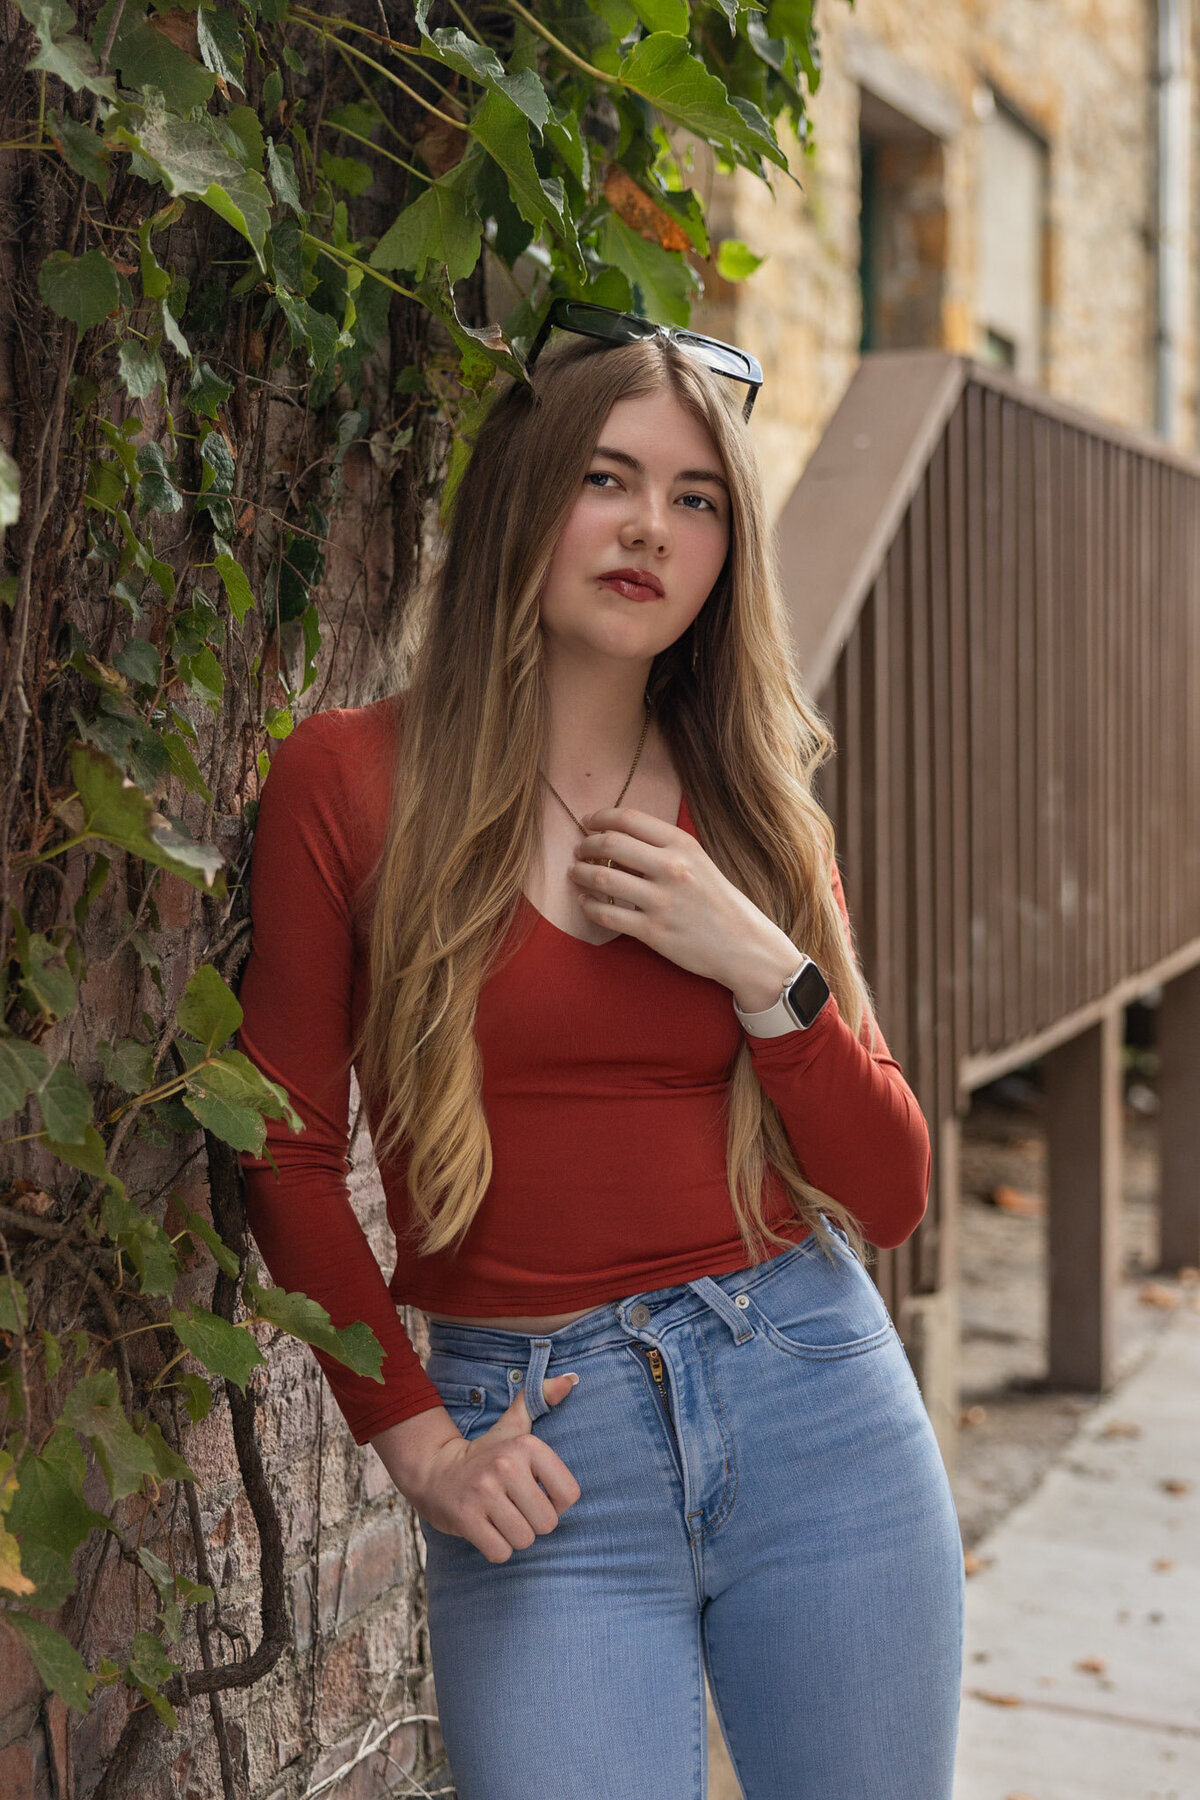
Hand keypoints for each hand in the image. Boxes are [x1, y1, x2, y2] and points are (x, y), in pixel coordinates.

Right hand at [374, 1374, 581, 1562]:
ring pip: (524, 1539)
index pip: (569, 1494)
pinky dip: (496, 1549)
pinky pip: (501, 1553)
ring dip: (514, 1537)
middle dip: (534, 1524)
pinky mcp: (465, 1517)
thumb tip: (571, 1380)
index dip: (556, 1502)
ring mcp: (484, 1492)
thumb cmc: (485, 1454)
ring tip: (500, 1518)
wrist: (432, 1470)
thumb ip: (541, 1399)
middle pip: (547, 1523)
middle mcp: (505, 1465)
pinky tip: (486, 1530)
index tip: (537, 1493)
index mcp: (526, 1445)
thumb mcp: (513, 1425)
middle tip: (515, 1509)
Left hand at [570, 806, 804, 1012]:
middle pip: (610, 843)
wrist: (745, 946)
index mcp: (683, 845)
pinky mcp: (653, 931)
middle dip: (586, 844)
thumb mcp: (700, 862)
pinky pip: (606, 914)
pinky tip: (586, 903)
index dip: (601, 817)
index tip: (588, 821)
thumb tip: (619, 837)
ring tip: (576, 873)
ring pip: (603, 877)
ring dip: (581, 873)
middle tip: (579, 850)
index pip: (629, 819)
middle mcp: (671, 868)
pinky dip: (589, 906)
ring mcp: (661, 901)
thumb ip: (665, 848)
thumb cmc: (719, 902)